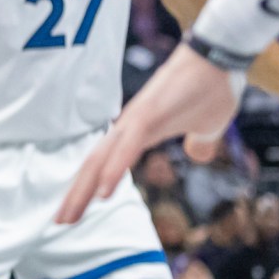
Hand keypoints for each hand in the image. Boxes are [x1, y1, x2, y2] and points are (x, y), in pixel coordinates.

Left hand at [56, 45, 241, 224]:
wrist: (220, 56)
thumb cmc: (212, 88)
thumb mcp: (208, 126)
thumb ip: (199, 142)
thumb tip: (196, 154)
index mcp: (138, 132)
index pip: (104, 164)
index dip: (88, 187)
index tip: (75, 211)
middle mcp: (129, 126)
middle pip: (94, 164)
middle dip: (75, 195)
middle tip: (59, 222)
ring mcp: (137, 119)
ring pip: (103, 158)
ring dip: (85, 188)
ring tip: (69, 215)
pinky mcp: (150, 113)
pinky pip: (128, 147)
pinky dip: (114, 169)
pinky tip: (104, 191)